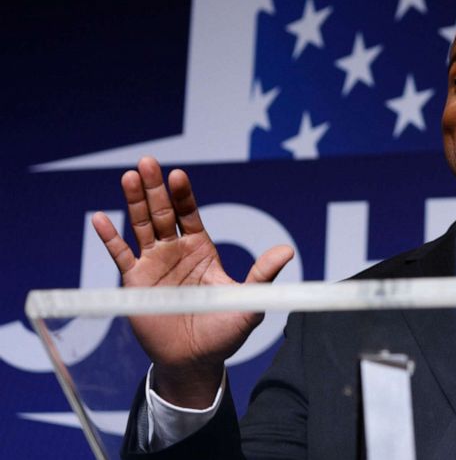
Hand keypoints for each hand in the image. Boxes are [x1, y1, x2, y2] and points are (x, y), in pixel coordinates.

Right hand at [92, 156, 293, 406]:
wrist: (196, 361)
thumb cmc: (224, 331)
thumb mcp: (247, 301)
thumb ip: (262, 274)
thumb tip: (288, 250)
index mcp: (201, 250)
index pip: (190, 214)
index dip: (183, 194)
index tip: (178, 175)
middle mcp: (175, 251)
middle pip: (162, 212)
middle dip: (155, 187)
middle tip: (147, 161)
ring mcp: (153, 265)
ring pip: (140, 227)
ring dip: (133, 203)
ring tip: (128, 177)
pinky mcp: (134, 283)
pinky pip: (120, 256)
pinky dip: (110, 238)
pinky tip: (100, 218)